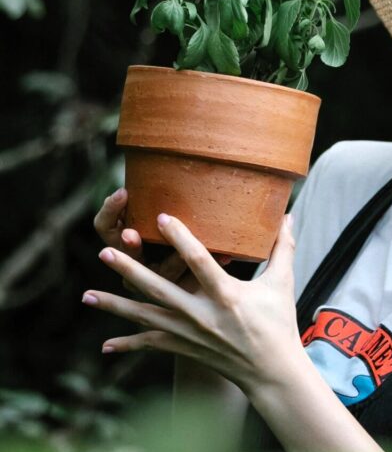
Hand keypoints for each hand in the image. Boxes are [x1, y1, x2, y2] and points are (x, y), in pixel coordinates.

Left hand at [83, 212, 300, 394]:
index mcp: (228, 295)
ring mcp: (191, 334)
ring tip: (87, 295)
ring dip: (115, 306)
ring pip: (146, 317)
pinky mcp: (186, 348)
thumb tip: (289, 215)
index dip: (179, 238)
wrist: (271, 372)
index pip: (199, 261)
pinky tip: (105, 346)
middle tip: (104, 252)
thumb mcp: (282, 283)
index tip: (161, 217)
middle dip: (129, 270)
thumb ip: (282, 248)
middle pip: (159, 289)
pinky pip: (152, 346)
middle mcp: (203, 315)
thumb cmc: (279, 324)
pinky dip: (129, 345)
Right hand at [93, 188, 228, 291]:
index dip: (110, 210)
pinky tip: (226, 255)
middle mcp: (138, 264)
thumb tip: (163, 159)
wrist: (212, 286)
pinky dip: (208, 264)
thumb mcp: (164, 218)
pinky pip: (191, 281)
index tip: (123, 192)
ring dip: (172, 261)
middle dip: (129, 245)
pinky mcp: (184, 291)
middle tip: (129, 233)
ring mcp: (158, 282)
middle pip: (127, 254)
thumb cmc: (181, 234)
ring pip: (162, 271)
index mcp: (127, 242)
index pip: (105, 226)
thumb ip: (158, 203)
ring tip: (182, 255)